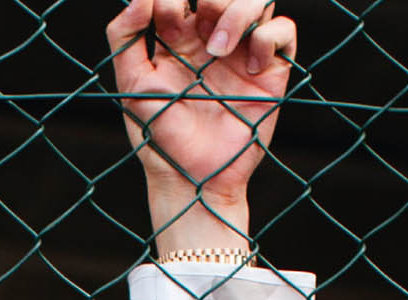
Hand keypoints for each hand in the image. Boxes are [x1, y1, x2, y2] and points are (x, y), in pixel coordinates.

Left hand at [107, 0, 297, 253]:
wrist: (191, 175)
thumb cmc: (158, 134)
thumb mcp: (131, 85)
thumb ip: (125, 39)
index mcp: (176, 37)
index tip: (165, 23)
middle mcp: (211, 38)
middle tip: (198, 24)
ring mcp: (242, 51)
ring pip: (258, 0)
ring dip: (239, 11)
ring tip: (218, 48)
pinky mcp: (270, 69)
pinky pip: (283, 30)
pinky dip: (268, 38)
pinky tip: (248, 66)